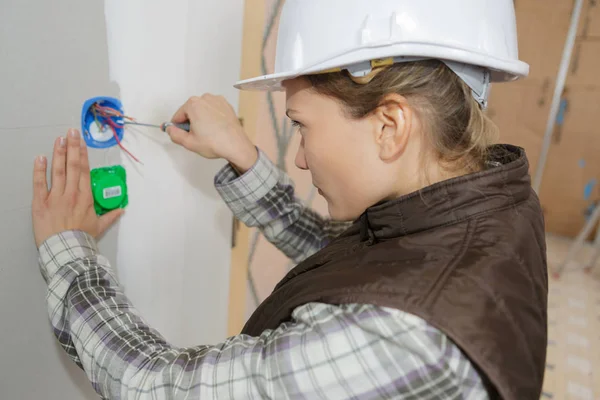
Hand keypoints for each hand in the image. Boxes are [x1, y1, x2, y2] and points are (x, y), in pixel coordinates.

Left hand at [32, 129, 123, 247]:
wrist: (67, 251)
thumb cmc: (83, 239)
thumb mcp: (99, 227)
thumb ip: (110, 216)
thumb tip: (122, 209)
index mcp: (86, 197)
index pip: (85, 171)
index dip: (83, 155)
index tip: (81, 142)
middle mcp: (72, 193)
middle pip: (73, 166)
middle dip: (72, 147)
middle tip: (71, 132)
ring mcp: (56, 197)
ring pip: (58, 171)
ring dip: (59, 154)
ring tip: (59, 139)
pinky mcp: (41, 203)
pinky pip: (40, 184)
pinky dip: (39, 170)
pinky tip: (40, 157)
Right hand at [166, 94, 257, 171]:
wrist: (236, 146)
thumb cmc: (215, 143)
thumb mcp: (188, 142)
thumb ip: (174, 134)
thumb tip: (170, 129)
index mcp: (193, 104)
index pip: (178, 116)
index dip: (178, 127)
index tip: (181, 134)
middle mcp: (205, 98)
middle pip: (190, 111)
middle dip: (190, 123)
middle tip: (196, 137)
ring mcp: (217, 100)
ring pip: (202, 110)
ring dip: (201, 119)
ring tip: (207, 134)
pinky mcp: (226, 105)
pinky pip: (213, 110)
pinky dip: (212, 118)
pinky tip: (215, 129)